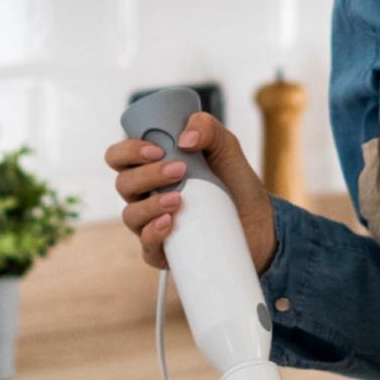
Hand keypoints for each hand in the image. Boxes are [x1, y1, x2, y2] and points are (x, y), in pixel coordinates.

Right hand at [104, 111, 277, 272]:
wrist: (260, 221)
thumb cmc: (235, 181)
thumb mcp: (226, 147)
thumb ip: (208, 128)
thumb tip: (185, 138)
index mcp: (152, 167)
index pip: (120, 157)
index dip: (129, 150)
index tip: (157, 150)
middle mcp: (146, 195)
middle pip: (123, 184)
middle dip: (146, 175)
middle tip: (179, 170)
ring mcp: (153, 224)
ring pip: (130, 215)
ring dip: (150, 205)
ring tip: (178, 199)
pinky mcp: (165, 251)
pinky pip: (146, 246)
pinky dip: (154, 234)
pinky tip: (171, 223)